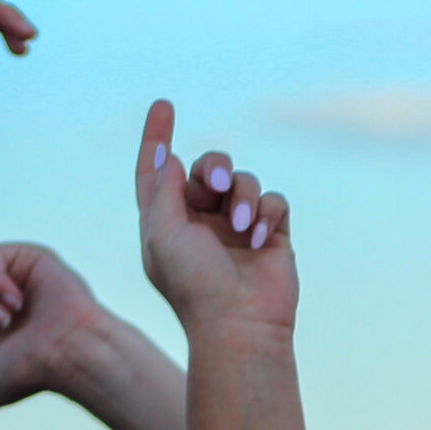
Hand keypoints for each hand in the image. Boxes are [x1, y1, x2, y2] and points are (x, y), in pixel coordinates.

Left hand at [133, 103, 295, 334]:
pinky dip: (268, 213)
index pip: (157, 171)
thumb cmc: (193, 284)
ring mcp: (237, 229)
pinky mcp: (272, 236)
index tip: (164, 104)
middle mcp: (200, 222)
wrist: (240, 324)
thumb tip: (172, 157)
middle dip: (217, 168)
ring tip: (245, 225)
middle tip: (221, 182)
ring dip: (245, 197)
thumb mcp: (163, 232)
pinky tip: (262, 238)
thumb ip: (164, 189)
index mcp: (166, 222)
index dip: (156, 137)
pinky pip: (274, 201)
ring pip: (245, 182)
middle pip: (209, 169)